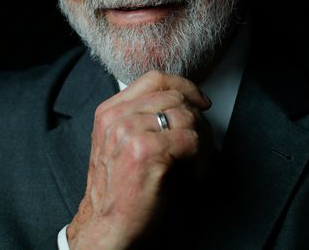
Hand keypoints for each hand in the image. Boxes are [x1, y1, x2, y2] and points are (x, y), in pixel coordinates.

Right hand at [66, 70, 213, 249]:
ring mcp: (129, 131)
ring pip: (187, 117)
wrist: (107, 228)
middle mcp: (117, 117)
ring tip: (197, 165)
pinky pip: (191, 140)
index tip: (199, 102)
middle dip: (197, 119)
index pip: (154, 79)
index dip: (184, 86)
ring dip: (202, 142)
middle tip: (202, 145)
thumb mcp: (124, 146)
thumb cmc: (120, 193)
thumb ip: (145, 120)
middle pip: (175, 96)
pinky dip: (202, 160)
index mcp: (110, 112)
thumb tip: (186, 107)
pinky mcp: (145, 151)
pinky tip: (194, 176)